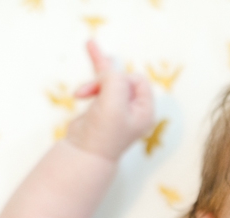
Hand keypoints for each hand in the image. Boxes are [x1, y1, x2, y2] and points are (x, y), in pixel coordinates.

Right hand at [66, 40, 153, 160]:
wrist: (84, 154)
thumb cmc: (103, 132)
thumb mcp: (113, 102)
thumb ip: (115, 80)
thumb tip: (112, 67)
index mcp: (145, 111)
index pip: (138, 80)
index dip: (122, 79)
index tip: (107, 91)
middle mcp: (135, 110)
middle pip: (123, 78)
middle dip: (106, 76)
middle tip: (91, 51)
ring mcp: (118, 109)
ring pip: (110, 80)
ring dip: (96, 78)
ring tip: (86, 60)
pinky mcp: (102, 108)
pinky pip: (100, 86)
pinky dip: (91, 80)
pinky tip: (89, 57)